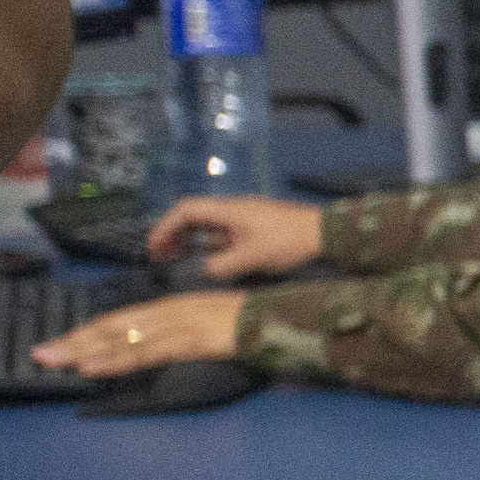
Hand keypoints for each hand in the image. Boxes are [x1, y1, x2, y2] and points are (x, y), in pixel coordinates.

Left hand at [31, 290, 247, 377]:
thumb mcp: (210, 322)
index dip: (88, 332)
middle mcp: (168, 311)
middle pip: (112, 327)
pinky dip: (116, 359)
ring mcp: (177, 324)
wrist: (282, 318)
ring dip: (84, 351)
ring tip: (54, 360)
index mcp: (172, 306)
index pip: (121, 319)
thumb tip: (161, 345)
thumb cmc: (251, 321)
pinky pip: (146, 352)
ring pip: (122, 338)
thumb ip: (183, 332)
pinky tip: (93, 366)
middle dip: (73, 340)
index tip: (62, 343)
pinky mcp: (189, 339)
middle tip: (40, 353)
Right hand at [146, 196, 322, 278]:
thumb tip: (205, 270)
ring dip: (189, 238)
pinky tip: (205, 258)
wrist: (325, 232)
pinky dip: (208, 243)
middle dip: (172, 233)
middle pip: (193, 216)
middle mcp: (232, 209)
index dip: (165, 227)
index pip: (186, 211)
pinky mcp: (254, 226)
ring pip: (207, 225)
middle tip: (158, 254)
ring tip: (173, 257)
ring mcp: (243, 217)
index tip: (153, 246)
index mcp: (228, 210)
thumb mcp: (252, 257)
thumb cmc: (290, 241)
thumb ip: (222, 265)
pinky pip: (223, 232)